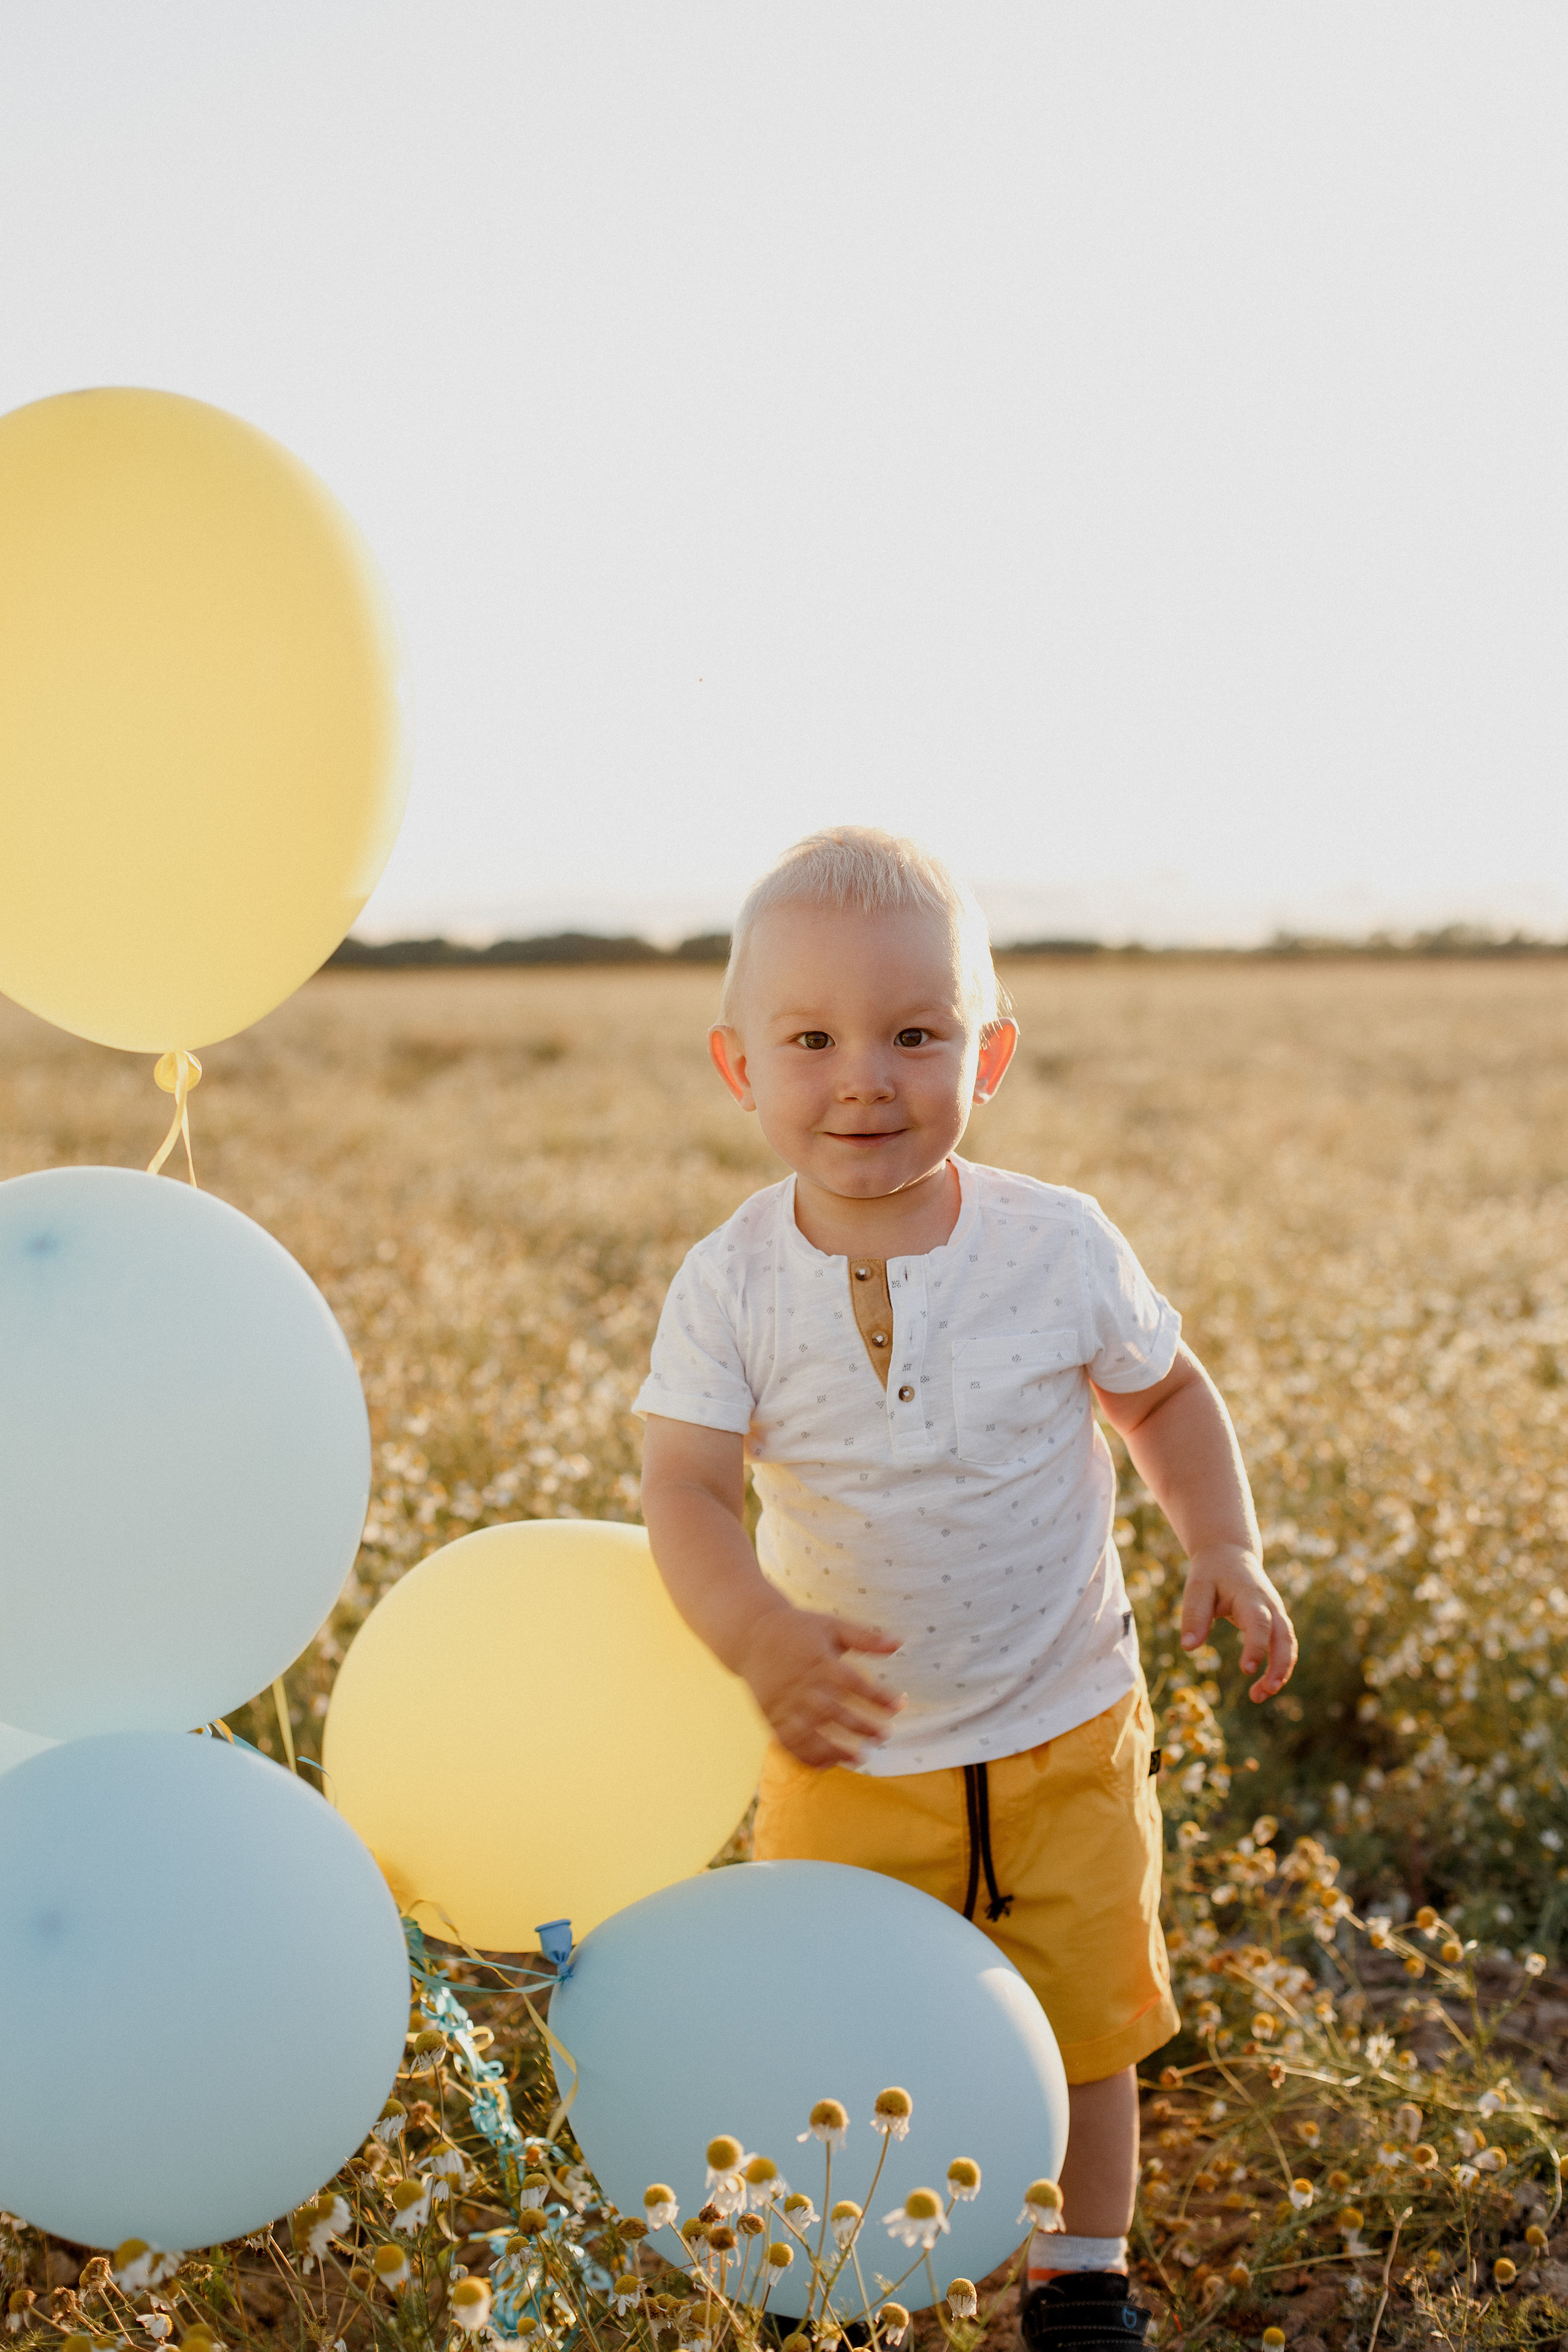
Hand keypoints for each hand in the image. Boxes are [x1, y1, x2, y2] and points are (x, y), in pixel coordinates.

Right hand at [737, 1603, 903, 1767]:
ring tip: (861, 1759)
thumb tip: (899, 1642)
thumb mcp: (832, 1625)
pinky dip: (807, 1756)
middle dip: (862, 1726)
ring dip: (836, 1748)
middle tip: (885, 1736)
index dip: (878, 1696)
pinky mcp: (770, 1716)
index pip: (854, 1683)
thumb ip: (865, 1637)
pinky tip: (827, 1764)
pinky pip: (789, 1742)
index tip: (899, 1705)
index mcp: (819, 1662)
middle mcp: (802, 1686)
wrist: (749, 1634)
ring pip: (812, 1733)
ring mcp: (784, 1704)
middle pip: (835, 1712)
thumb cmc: (798, 1629)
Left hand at [1180, 1545, 1296, 1701]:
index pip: (1259, 1622)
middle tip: (1265, 1691)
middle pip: (1284, 1637)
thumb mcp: (1197, 1588)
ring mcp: (1276, 1613)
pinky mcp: (1275, 1622)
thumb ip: (1194, 1615)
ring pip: (1288, 1644)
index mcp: (1250, 1595)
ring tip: (1260, 1695)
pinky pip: (1284, 1646)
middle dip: (1278, 1666)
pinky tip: (1263, 1685)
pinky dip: (1278, 1666)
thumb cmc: (1211, 1573)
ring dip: (1280, 1671)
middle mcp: (1270, 1605)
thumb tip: (1189, 1648)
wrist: (1230, 1554)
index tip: (1247, 1670)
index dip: (1256, 1646)